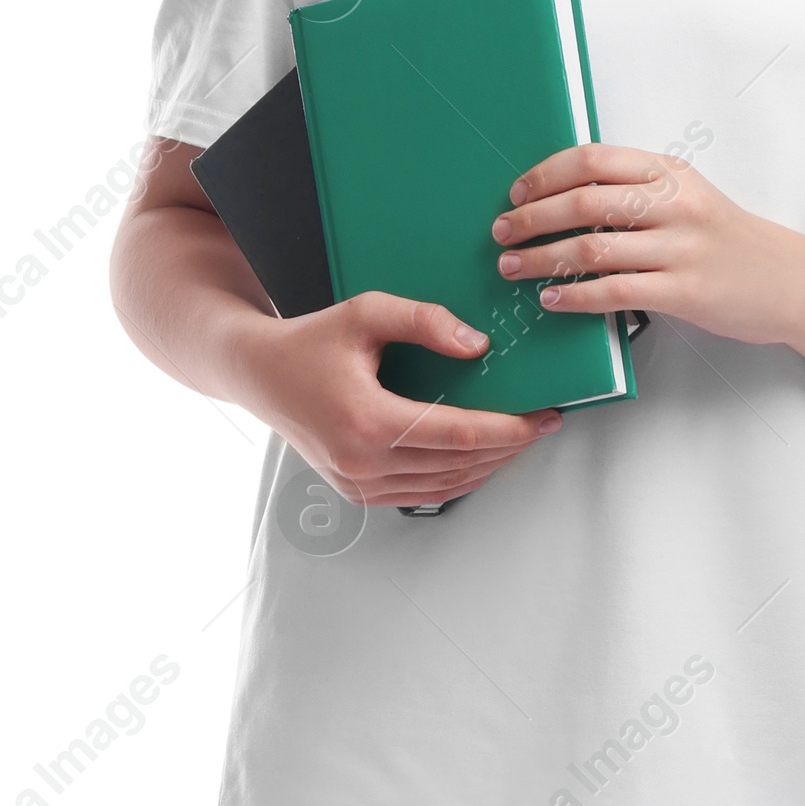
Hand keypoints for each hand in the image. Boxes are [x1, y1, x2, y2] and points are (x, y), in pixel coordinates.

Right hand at [248, 289, 561, 505]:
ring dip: (488, 466)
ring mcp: (359, 485)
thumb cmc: (310, 341)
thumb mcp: (366, 313)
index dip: (509, 429)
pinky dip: (458, 478)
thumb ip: (424, 321)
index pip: (459, 434)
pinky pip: (423, 492)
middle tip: (542, 426)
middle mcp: (362, 463)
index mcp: (367, 421)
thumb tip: (478, 346)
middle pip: (459, 464)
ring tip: (518, 440)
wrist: (260, 375)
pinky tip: (480, 457)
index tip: (544, 417)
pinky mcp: (357, 492)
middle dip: (509, 447)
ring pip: (445, 485)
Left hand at [492, 145, 793, 345]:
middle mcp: (674, 204)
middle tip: (501, 233)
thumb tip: (562, 198)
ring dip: (540, 259)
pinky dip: (573, 296)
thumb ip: (636, 191)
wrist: (787, 281)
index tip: (516, 193)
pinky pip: (612, 292)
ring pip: (591, 248)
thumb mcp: (687, 198)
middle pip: (583, 201)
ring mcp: (680, 248)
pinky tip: (552, 300)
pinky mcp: (683, 291)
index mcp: (669, 172)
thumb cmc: (726, 241)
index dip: (544, 175)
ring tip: (513, 268)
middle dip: (530, 218)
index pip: (592, 160)